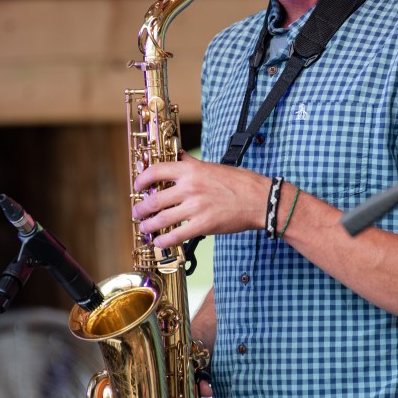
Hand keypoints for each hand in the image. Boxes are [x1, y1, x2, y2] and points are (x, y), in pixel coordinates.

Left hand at [133, 151, 268, 246]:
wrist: (259, 199)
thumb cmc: (240, 182)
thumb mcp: (213, 166)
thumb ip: (192, 163)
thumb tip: (179, 157)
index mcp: (191, 170)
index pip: (157, 171)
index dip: (142, 180)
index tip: (138, 186)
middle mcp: (190, 188)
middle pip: (154, 199)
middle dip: (141, 208)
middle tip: (137, 212)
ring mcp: (195, 208)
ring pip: (161, 219)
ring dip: (148, 226)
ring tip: (144, 228)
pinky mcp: (203, 225)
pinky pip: (176, 235)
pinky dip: (164, 240)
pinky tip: (160, 241)